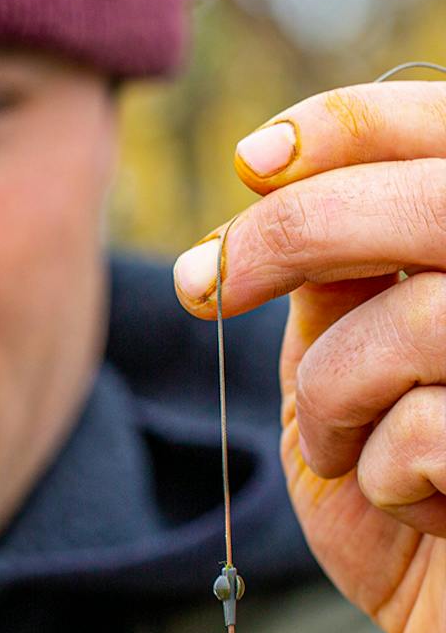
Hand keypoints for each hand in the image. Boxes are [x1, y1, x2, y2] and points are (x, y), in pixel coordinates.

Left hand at [172, 81, 445, 632]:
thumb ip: (341, 279)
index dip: (352, 125)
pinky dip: (383, 472)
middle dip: (295, 233)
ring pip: (423, 322)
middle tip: (209, 285)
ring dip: (334, 391)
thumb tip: (275, 183)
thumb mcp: (354, 370)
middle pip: (434, 201)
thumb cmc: (407, 495)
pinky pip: (434, 431)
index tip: (251, 165)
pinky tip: (412, 506)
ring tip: (336, 448)